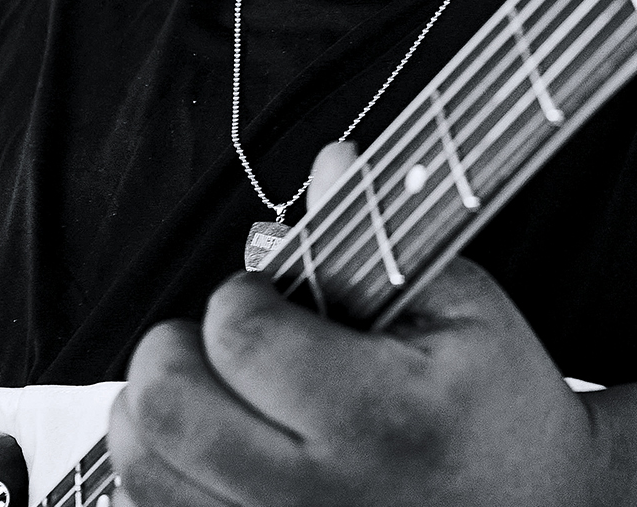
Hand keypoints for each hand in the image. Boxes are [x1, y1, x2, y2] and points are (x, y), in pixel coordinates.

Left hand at [108, 151, 604, 506]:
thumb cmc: (495, 407)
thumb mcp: (465, 306)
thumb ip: (384, 234)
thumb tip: (331, 164)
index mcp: (378, 417)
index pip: (242, 337)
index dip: (242, 293)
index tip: (271, 294)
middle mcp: (316, 497)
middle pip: (168, 408)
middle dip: (176, 347)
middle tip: (222, 338)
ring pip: (141, 467)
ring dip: (153, 408)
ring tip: (210, 386)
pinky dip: (162, 466)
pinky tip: (210, 441)